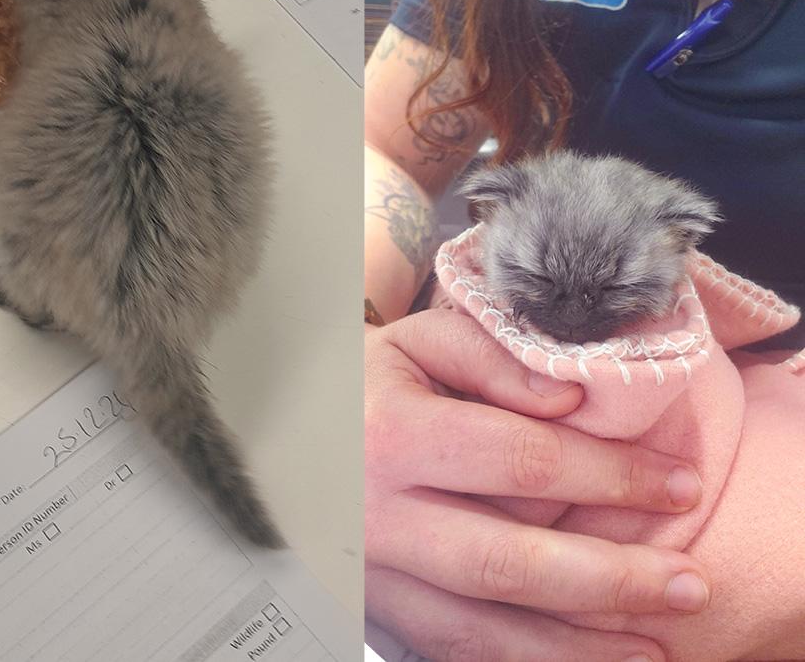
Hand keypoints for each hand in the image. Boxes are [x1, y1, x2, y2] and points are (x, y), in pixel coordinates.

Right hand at [365, 309, 711, 661]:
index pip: (523, 462)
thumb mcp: (416, 342)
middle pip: (509, 562)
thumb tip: (570, 401)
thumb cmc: (362, 380)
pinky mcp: (369, 604)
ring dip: (575, 645)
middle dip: (610, 580)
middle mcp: (377, 514)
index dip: (611, 477)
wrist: (280, 430)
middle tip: (690, 585)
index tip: (679, 483)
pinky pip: (449, 647)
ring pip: (481, 627)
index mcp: (392, 434)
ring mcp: (370, 571)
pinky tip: (576, 659)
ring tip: (657, 643)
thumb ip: (491, 357)